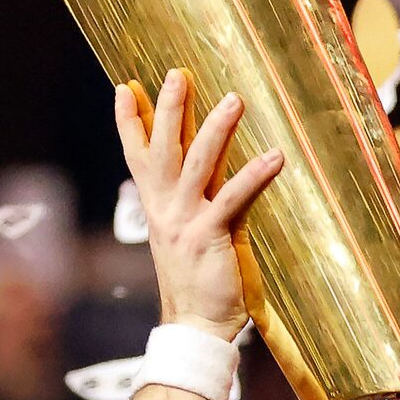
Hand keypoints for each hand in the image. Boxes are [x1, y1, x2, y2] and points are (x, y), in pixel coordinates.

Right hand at [113, 70, 283, 340]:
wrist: (195, 326)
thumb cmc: (197, 281)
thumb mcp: (185, 233)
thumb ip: (189, 200)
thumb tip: (195, 170)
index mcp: (157, 207)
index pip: (138, 155)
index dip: (129, 121)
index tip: (124, 87)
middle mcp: (166, 209)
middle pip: (164, 149)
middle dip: (169, 109)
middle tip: (177, 73)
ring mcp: (186, 221)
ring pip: (197, 164)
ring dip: (214, 129)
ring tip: (233, 99)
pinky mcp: (210, 236)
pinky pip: (233, 199)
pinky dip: (254, 176)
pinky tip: (275, 156)